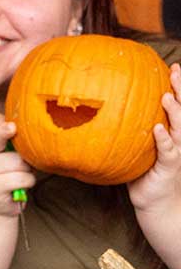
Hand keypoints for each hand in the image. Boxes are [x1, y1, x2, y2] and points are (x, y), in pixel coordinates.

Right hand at [0, 113, 32, 218]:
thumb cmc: (7, 173)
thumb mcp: (7, 153)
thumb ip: (11, 137)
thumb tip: (18, 119)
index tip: (8, 123)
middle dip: (4, 132)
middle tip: (11, 128)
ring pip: (19, 162)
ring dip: (27, 168)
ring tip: (19, 174)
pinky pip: (22, 178)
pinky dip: (26, 182)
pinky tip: (18, 186)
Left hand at [129, 64, 180, 211]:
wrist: (154, 202)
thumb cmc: (141, 173)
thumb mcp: (134, 148)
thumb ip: (125, 129)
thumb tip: (97, 110)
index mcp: (170, 131)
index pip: (176, 104)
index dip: (177, 86)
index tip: (173, 66)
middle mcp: (177, 138)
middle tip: (176, 70)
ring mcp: (176, 151)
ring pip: (179, 127)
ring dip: (174, 111)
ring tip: (166, 97)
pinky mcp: (170, 166)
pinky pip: (168, 151)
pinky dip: (164, 139)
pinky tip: (158, 129)